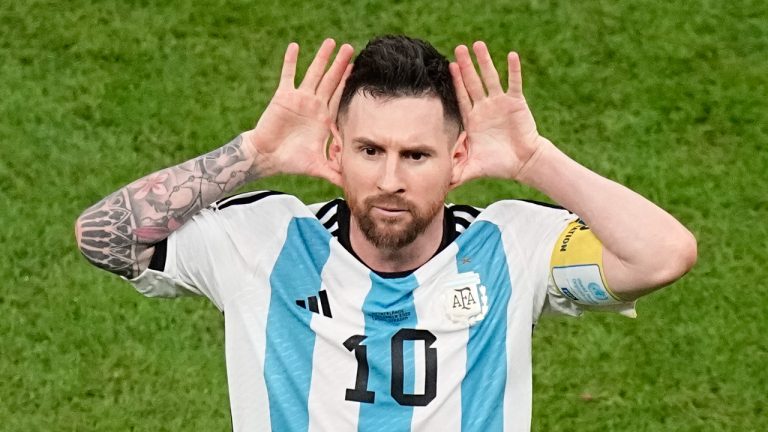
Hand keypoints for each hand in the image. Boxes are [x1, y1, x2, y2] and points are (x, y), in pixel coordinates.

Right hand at [246, 39, 353, 184]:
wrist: (267, 157)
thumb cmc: (291, 162)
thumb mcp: (318, 167)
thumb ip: (335, 173)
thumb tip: (352, 187)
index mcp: (323, 118)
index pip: (339, 97)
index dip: (348, 84)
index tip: (358, 70)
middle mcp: (313, 105)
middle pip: (330, 81)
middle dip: (340, 65)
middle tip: (350, 48)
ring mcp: (299, 99)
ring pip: (313, 74)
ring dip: (321, 58)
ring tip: (331, 42)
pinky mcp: (284, 96)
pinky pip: (287, 75)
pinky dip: (291, 61)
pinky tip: (295, 46)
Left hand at [450, 41, 544, 184]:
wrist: (522, 163)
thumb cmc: (497, 164)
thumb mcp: (472, 168)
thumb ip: (454, 173)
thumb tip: (437, 185)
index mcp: (473, 119)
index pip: (462, 97)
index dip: (456, 82)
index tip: (449, 66)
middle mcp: (485, 107)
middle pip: (473, 83)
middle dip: (466, 66)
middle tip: (459, 48)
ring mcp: (500, 103)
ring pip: (491, 78)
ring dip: (485, 62)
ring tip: (478, 45)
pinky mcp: (516, 103)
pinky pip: (514, 83)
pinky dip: (513, 70)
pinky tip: (511, 55)